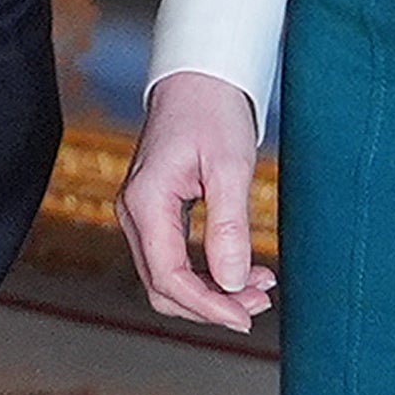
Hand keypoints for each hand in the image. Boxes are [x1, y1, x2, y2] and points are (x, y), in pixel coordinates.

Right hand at [117, 70, 273, 328]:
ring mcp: (140, 213)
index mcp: (146, 201)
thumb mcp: (230, 167)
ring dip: (212, 291)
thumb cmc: (211, 111)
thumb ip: (229, 228)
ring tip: (260, 286)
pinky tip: (242, 269)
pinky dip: (206, 273)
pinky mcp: (154, 212)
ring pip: (167, 277)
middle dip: (211, 304)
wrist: (197, 77)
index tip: (246, 316)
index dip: (208, 306)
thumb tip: (233, 282)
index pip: (169, 276)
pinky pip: (173, 259)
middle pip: (163, 286)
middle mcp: (133, 211)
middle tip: (260, 300)